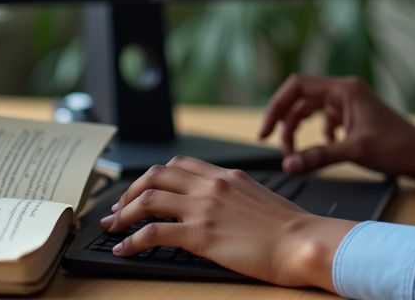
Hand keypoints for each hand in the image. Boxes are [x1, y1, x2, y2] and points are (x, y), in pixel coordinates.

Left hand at [101, 154, 352, 289]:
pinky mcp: (200, 234)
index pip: (180, 165)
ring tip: (111, 227)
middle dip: (130, 191)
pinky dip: (131, 241)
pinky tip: (123, 250)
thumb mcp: (260, 199)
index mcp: (227, 175)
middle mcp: (212, 185)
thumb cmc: (291, 229)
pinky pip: (152, 233)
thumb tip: (221, 209)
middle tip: (119, 208)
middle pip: (156, 175)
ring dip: (122, 214)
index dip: (154, 177)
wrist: (303, 241)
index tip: (142, 191)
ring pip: (147, 200)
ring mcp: (204, 207)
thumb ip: (235, 197)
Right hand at [259, 74, 414, 187]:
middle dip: (286, 122)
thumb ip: (318, 156)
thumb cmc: (396, 148)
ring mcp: (350, 103)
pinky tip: (324, 148)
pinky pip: (325, 119)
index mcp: (344, 89)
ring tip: (295, 153)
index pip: (297, 86)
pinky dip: (317, 133)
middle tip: (278, 148)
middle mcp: (345, 91)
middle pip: (301, 98)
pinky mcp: (355, 116)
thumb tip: (288, 165)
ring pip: (312, 110)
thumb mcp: (354, 151)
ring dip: (299, 129)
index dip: (276, 107)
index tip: (265, 132)